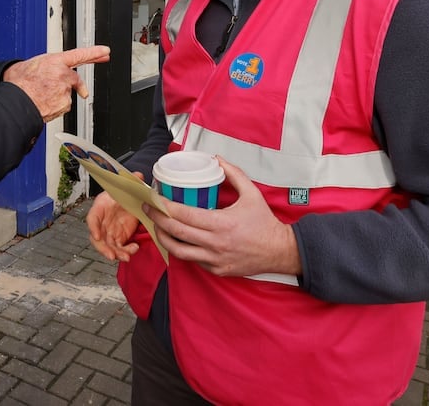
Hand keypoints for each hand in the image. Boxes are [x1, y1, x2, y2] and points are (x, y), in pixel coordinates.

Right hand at [4, 46, 110, 121]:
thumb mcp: (29, 66)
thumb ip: (44, 67)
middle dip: (78, 85)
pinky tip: (43, 104)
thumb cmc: (19, 84)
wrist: (16, 101)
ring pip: (66, 94)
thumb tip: (43, 71)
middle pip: (76, 79)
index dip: (94, 52)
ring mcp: (65, 90)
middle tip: (79, 90)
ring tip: (41, 97)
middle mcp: (63, 75)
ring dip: (58, 96)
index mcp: (55, 61)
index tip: (105, 51)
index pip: (79, 54)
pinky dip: (55, 106)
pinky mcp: (65, 104)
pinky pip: (62, 106)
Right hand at [86, 179, 140, 261]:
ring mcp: (110, 231)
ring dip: (116, 253)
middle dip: (103, 248)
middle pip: (98, 238)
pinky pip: (120, 248)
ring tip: (126, 257)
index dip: (93, 227)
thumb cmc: (121, 193)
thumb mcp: (125, 186)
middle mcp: (102, 222)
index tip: (96, 235)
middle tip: (111, 255)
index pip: (92, 218)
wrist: (127, 199)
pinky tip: (134, 249)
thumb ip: (131, 182)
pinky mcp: (119, 238)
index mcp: (100, 207)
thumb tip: (138, 176)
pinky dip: (126, 251)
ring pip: (108, 246)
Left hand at [143, 157, 300, 277]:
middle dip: (157, 220)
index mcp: (222, 223)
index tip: (155, 199)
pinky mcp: (216, 270)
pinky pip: (192, 260)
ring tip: (157, 226)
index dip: (165, 207)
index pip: (185, 215)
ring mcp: (215, 259)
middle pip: (176, 233)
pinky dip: (182, 249)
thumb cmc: (264, 222)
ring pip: (179, 251)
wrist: (279, 251)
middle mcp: (215, 243)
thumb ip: (234, 174)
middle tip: (149, 209)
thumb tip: (216, 159)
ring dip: (164, 238)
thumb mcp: (252, 193)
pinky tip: (177, 239)